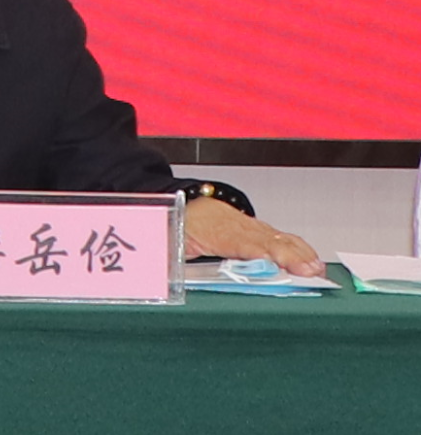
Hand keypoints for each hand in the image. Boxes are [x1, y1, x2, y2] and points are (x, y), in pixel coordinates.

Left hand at [185, 197, 324, 276]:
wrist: (178, 207)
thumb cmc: (175, 229)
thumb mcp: (171, 247)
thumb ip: (175, 264)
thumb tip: (171, 280)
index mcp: (208, 228)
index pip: (238, 242)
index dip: (259, 252)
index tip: (276, 263)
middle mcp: (230, 223)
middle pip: (263, 238)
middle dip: (288, 254)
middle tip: (310, 270)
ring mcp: (243, 224)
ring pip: (273, 235)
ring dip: (297, 251)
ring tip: (316, 268)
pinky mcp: (251, 227)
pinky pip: (274, 235)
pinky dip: (294, 246)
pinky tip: (308, 257)